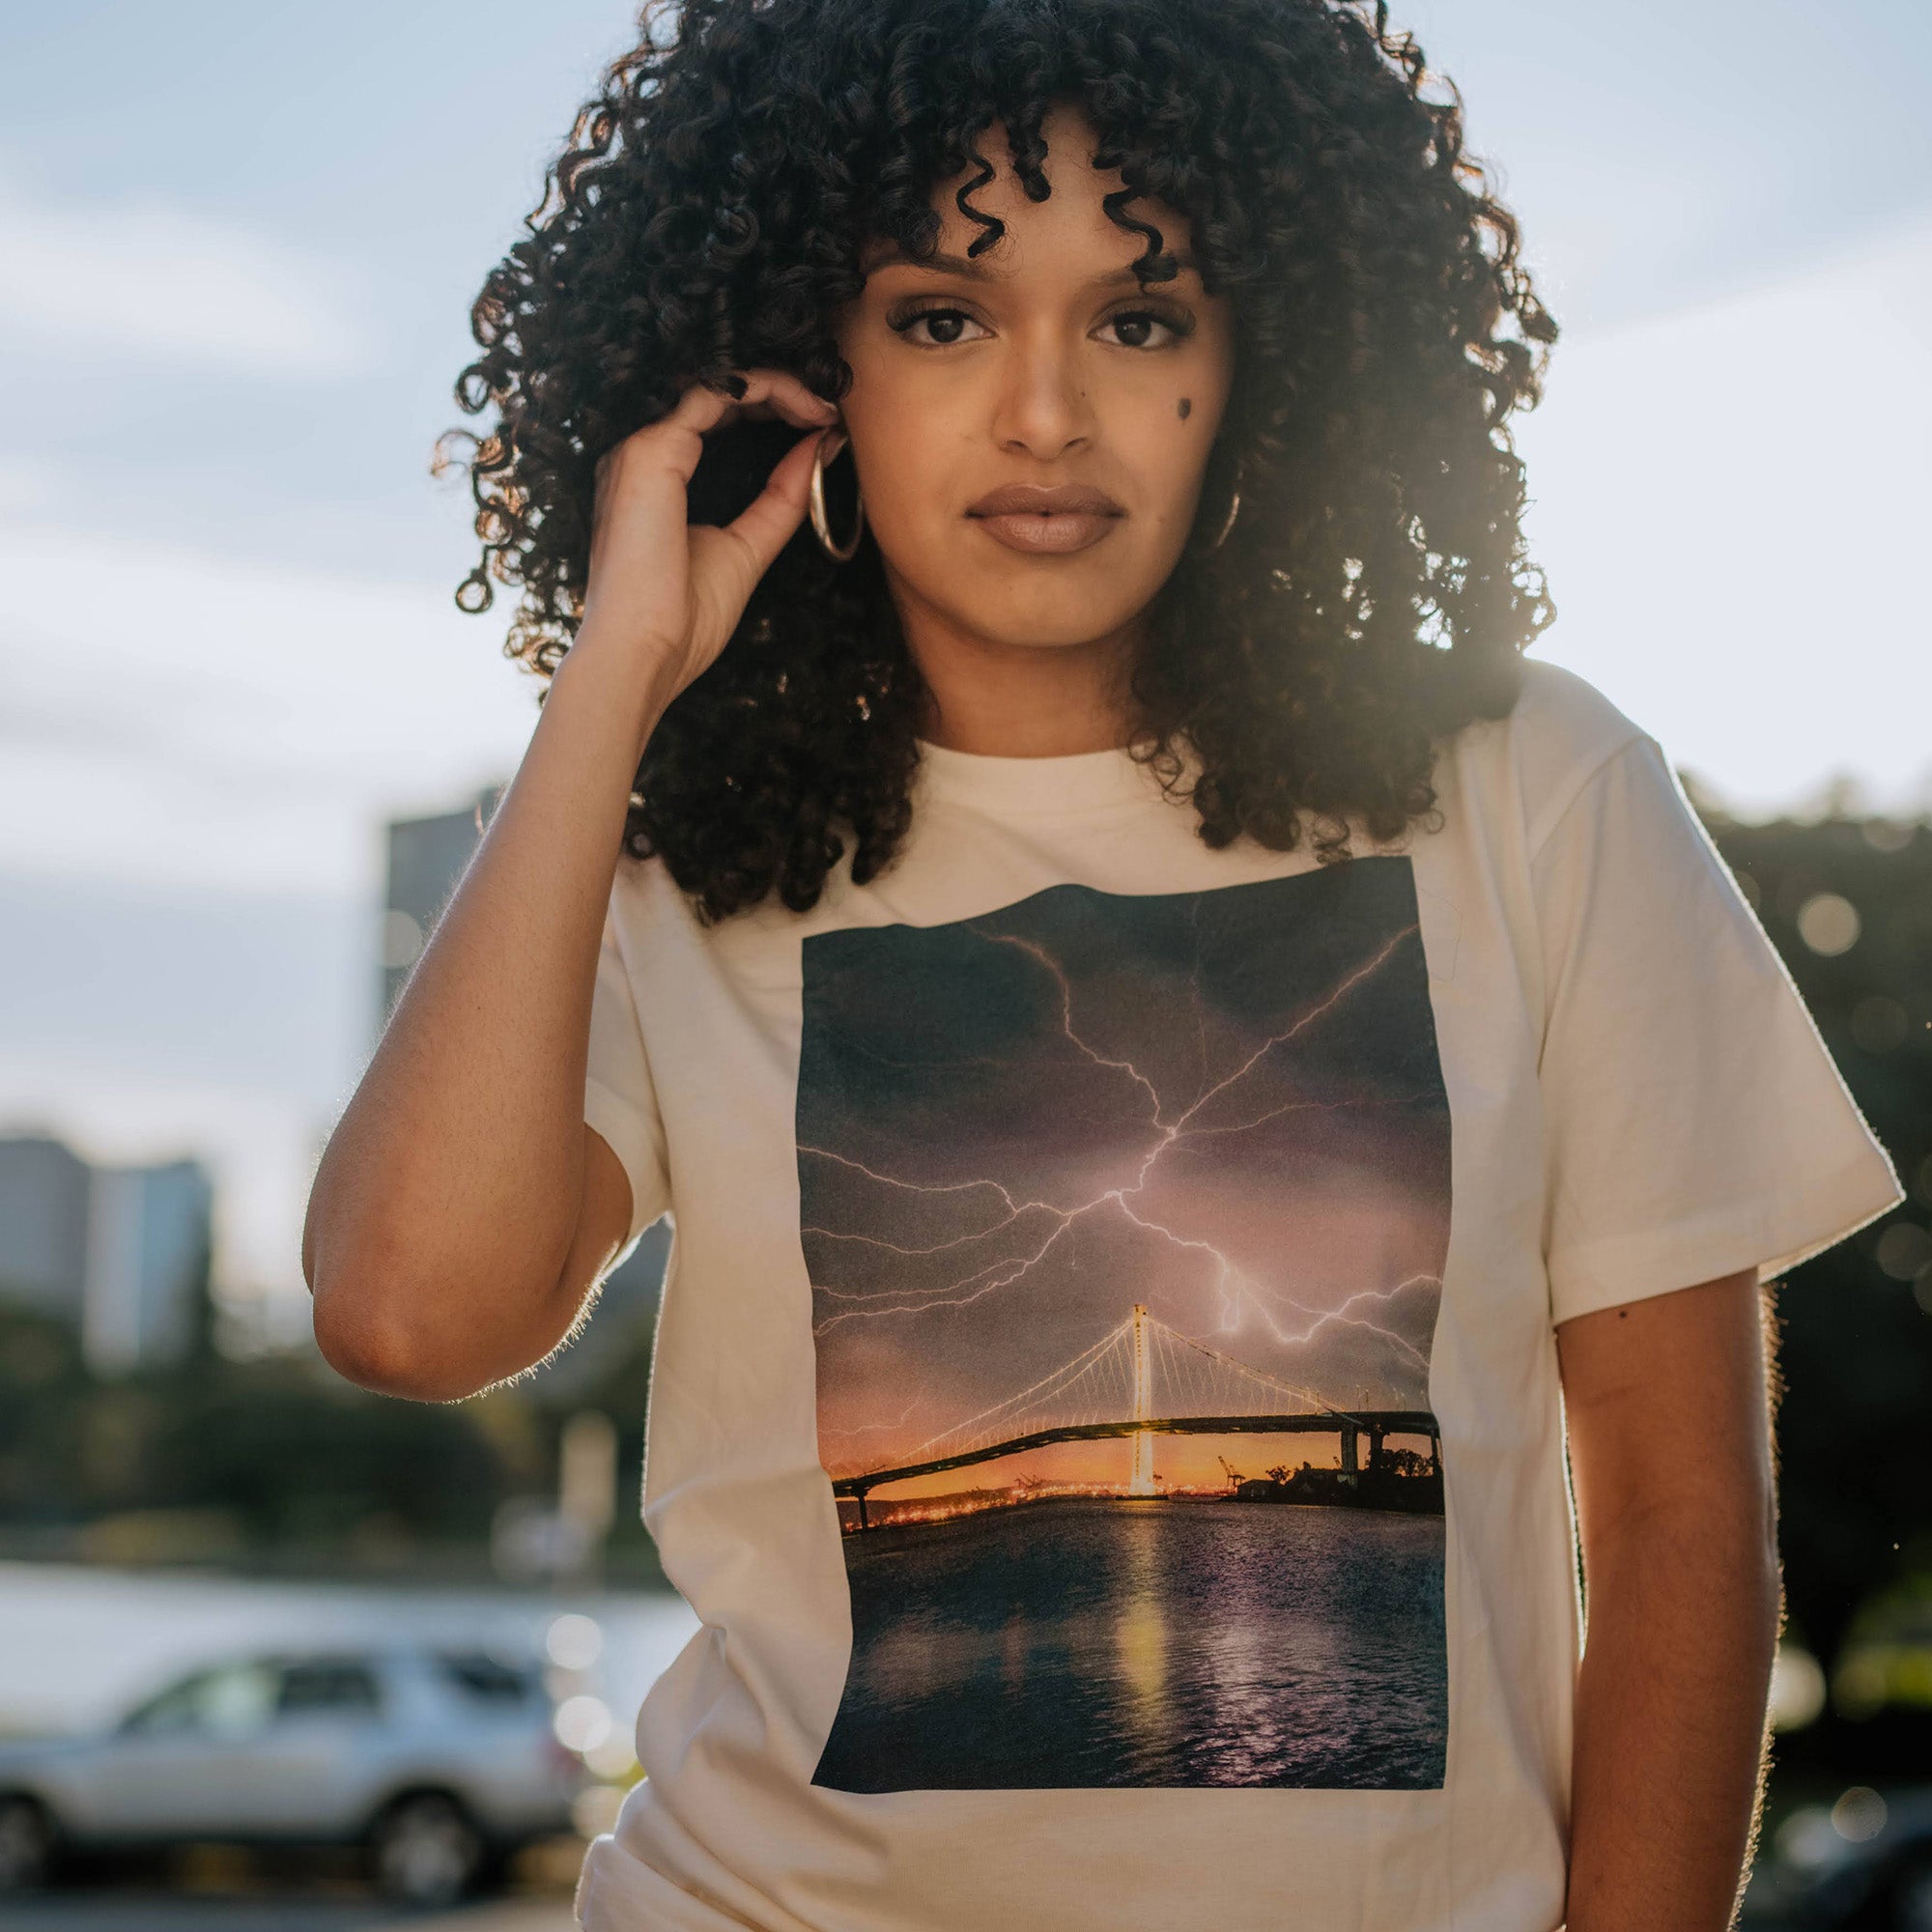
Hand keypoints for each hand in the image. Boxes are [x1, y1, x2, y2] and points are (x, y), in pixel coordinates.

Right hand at [578, 367, 839, 701]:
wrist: (644, 655)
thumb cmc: (682, 620)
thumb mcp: (746, 548)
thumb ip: (780, 499)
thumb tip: (817, 447)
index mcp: (657, 475)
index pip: (717, 415)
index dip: (772, 409)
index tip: (823, 427)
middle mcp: (644, 451)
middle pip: (716, 390)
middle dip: (781, 390)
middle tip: (831, 408)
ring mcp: (642, 446)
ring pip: (717, 381)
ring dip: (780, 384)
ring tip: (825, 407)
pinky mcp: (651, 450)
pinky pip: (715, 390)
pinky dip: (767, 388)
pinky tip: (807, 410)